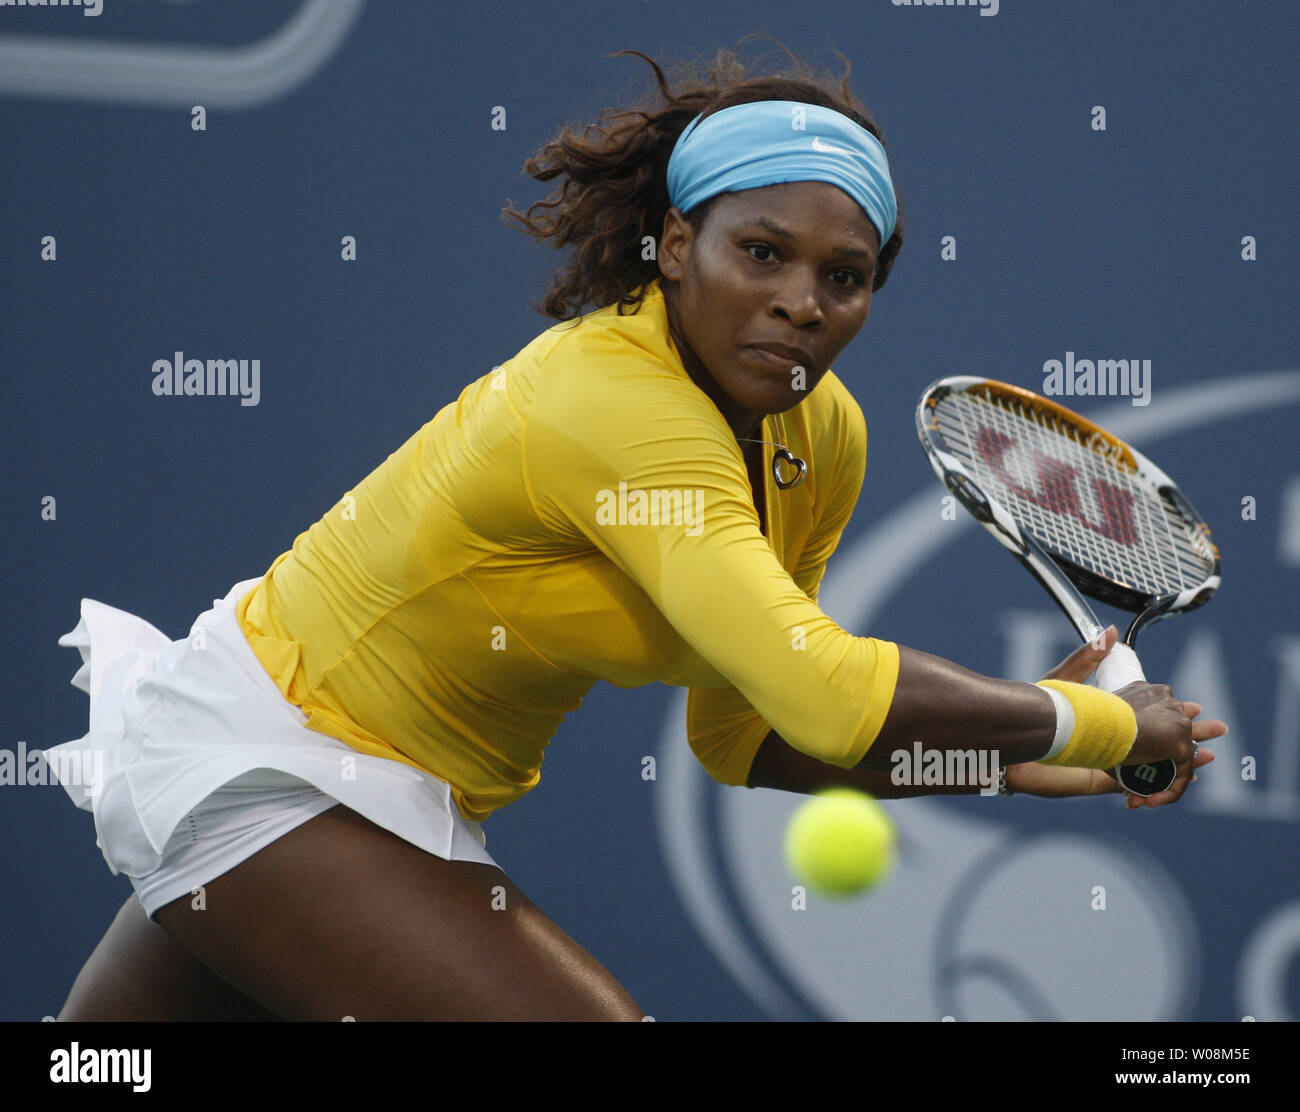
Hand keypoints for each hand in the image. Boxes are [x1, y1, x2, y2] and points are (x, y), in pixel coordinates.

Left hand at [1016, 627, 1226, 807]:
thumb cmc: (1039, 711)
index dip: (1177, 712)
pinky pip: (1140, 786)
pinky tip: (1175, 780)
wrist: (1021, 742)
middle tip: (1217, 731)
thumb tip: (1108, 631)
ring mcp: (1113, 761)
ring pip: (1158, 767)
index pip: (1151, 716)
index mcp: (1110, 717)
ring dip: (1184, 764)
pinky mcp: (1105, 781)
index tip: (1197, 707)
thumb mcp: (1067, 680)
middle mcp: (1116, 741)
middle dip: (1192, 738)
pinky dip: (1160, 786)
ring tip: (1207, 756)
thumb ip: (1088, 657)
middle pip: (1163, 743)